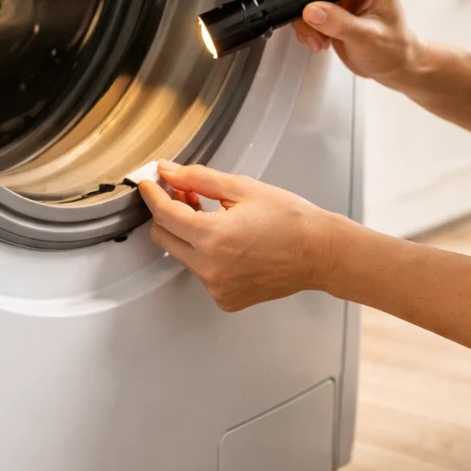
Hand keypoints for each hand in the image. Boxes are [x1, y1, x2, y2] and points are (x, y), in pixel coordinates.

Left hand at [138, 162, 337, 311]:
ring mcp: (217, 288)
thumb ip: (199, 179)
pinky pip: (201, 273)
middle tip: (186, 195)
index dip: (153, 195)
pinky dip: (206, 255)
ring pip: (182, 255)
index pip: (164, 215)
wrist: (320, 253)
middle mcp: (210, 268)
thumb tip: (168, 172)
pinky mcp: (225, 298)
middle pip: (164, 238)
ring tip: (214, 216)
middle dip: (168, 214)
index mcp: (214, 237)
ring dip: (188, 234)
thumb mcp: (243, 188)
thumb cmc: (292, 220)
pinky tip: (229, 241)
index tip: (149, 184)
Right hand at [263, 0, 420, 84]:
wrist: (390, 67)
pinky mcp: (326, 4)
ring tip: (311, 34)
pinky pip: (300, 2)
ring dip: (297, 6)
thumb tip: (312, 10)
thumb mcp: (369, 38)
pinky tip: (311, 36)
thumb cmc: (393, 49)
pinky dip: (297, 20)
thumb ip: (340, 24)